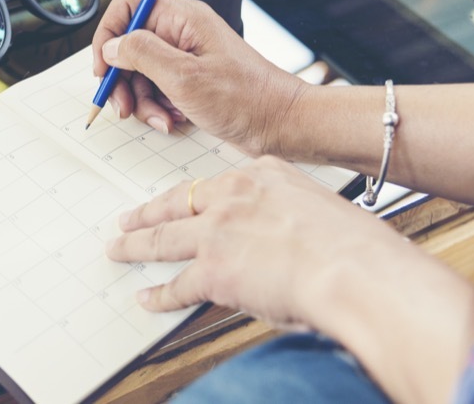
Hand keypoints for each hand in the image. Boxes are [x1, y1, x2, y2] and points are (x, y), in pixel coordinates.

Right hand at [91, 0, 305, 156]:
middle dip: (122, 79)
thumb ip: (142, 55)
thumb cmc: (246, 99)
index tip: (103, 67)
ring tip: (159, 118)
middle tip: (123, 107)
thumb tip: (112, 46)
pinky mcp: (189, 80)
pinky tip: (171, 121)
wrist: (280, 125)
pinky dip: (157, 108)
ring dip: (141, 100)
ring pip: (140, 73)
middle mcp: (181, 33)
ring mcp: (185, 57)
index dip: (108, 35)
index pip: (128, 7)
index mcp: (182, 18)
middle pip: (129, 46)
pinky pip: (156, 90)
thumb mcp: (184, 77)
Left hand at [107, 157, 408, 327]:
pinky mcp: (212, 270)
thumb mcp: (317, 208)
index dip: (196, 195)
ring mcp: (217, 231)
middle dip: (149, 211)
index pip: (216, 183)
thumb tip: (276, 241)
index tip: (183, 199)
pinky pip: (177, 285)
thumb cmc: (354, 245)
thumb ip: (286, 216)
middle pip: (177, 202)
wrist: (355, 270)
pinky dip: (159, 295)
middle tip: (130, 217)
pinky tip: (147, 299)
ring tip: (118, 248)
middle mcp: (232, 196)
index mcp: (262, 174)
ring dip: (135, 245)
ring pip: (162, 237)